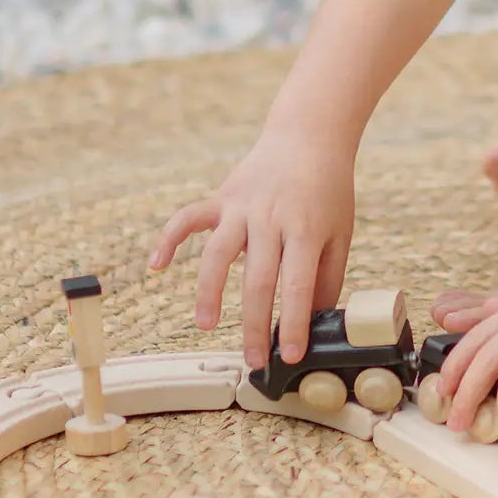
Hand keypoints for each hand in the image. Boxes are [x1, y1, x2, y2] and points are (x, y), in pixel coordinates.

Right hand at [148, 121, 355, 370]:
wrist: (309, 137)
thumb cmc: (328, 192)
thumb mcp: (340, 234)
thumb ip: (327, 278)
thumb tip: (315, 323)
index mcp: (305, 230)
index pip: (297, 286)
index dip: (294, 323)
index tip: (289, 356)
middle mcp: (270, 219)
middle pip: (257, 279)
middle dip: (254, 324)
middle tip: (252, 360)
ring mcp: (242, 207)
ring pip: (217, 253)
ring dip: (209, 292)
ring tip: (207, 325)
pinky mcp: (222, 198)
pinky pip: (188, 218)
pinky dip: (169, 239)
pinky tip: (156, 266)